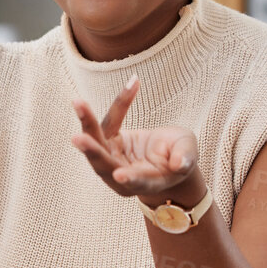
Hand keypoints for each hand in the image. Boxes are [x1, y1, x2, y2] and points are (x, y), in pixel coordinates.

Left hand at [72, 77, 203, 201]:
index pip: (136, 182)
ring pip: (95, 143)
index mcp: (146, 183)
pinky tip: (133, 84)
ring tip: (78, 102)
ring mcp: (111, 160)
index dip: (130, 179)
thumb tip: (180, 163)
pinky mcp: (108, 143)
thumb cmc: (180, 158)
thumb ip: (185, 159)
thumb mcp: (187, 155)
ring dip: (87, 123)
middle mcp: (122, 177)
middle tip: (78, 138)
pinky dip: (120, 104)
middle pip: (104, 165)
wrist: (167, 158)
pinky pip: (108, 123)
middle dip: (92, 151)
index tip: (120, 175)